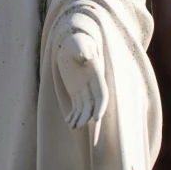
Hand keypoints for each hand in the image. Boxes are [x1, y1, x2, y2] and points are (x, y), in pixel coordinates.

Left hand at [56, 31, 108, 145]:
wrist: (72, 43)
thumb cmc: (76, 41)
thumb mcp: (78, 44)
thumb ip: (83, 49)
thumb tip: (86, 56)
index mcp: (97, 75)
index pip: (101, 94)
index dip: (100, 106)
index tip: (96, 118)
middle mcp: (93, 85)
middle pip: (94, 105)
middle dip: (89, 118)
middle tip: (81, 128)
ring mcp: (85, 89)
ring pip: (85, 109)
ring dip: (80, 119)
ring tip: (73, 127)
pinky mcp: (76, 92)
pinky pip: (77, 107)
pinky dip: (73, 115)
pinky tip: (68, 122)